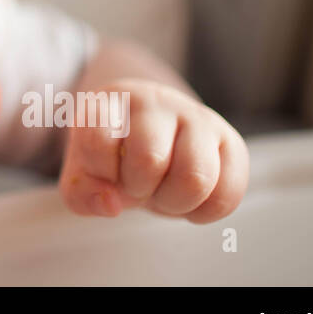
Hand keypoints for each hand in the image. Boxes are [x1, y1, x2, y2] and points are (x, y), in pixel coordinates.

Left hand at [58, 78, 248, 222]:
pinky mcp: (230, 141)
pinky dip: (204, 211)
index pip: (98, 140)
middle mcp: (156, 101)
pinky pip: (227, 193)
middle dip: (139, 190)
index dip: (100, 172)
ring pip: (195, 177)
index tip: (106, 173)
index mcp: (110, 101)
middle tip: (138, 187)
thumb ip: (82, 193)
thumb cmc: (114, 155)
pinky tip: (189, 199)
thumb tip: (111, 205)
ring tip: (164, 194)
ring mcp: (197, 118)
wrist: (151, 135)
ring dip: (175, 202)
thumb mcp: (85, 172)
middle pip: (149, 160)